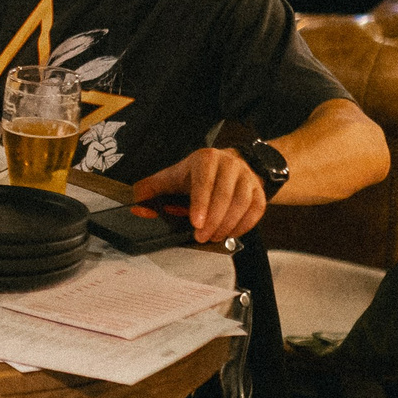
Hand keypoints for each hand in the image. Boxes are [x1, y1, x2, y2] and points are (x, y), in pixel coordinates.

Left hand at [130, 147, 266, 243]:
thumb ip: (149, 191)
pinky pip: (257, 209)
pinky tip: (231, 233)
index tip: (196, 223)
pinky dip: (245, 225)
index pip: (204, 181)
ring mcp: (247, 176)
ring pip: (243, 203)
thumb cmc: (195, 175)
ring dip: (228, 225)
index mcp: (206, 159)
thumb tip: (138, 210)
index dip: (201, 204)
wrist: (227, 165)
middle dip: (213, 220)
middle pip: (225, 195)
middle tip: (201, 237)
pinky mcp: (259, 190)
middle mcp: (230, 164)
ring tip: (214, 237)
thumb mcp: (170, 178)